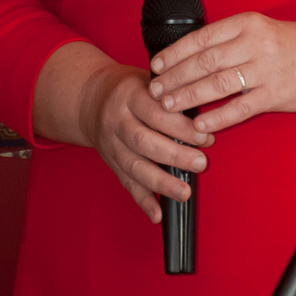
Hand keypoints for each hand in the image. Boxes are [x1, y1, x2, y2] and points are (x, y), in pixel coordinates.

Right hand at [76, 63, 215, 222]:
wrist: (91, 100)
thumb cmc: (132, 89)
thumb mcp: (149, 81)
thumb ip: (172, 94)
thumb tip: (205, 112)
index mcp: (129, 96)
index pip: (155, 112)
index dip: (180, 126)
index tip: (204, 135)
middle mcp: (117, 122)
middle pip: (144, 141)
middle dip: (174, 155)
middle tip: (200, 163)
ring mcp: (112, 145)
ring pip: (135, 167)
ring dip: (161, 183)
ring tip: (185, 193)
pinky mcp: (112, 164)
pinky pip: (127, 184)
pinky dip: (143, 201)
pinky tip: (158, 214)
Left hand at [148, 10, 295, 134]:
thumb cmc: (289, 45)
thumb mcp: (258, 29)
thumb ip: (228, 39)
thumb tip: (188, 54)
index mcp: (247, 24)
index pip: (202, 37)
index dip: (175, 52)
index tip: (156, 65)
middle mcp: (255, 44)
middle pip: (205, 61)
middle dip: (175, 77)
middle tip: (156, 90)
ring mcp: (266, 69)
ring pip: (218, 83)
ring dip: (189, 95)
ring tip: (169, 105)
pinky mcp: (274, 94)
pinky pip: (240, 107)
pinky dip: (217, 116)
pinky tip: (200, 122)